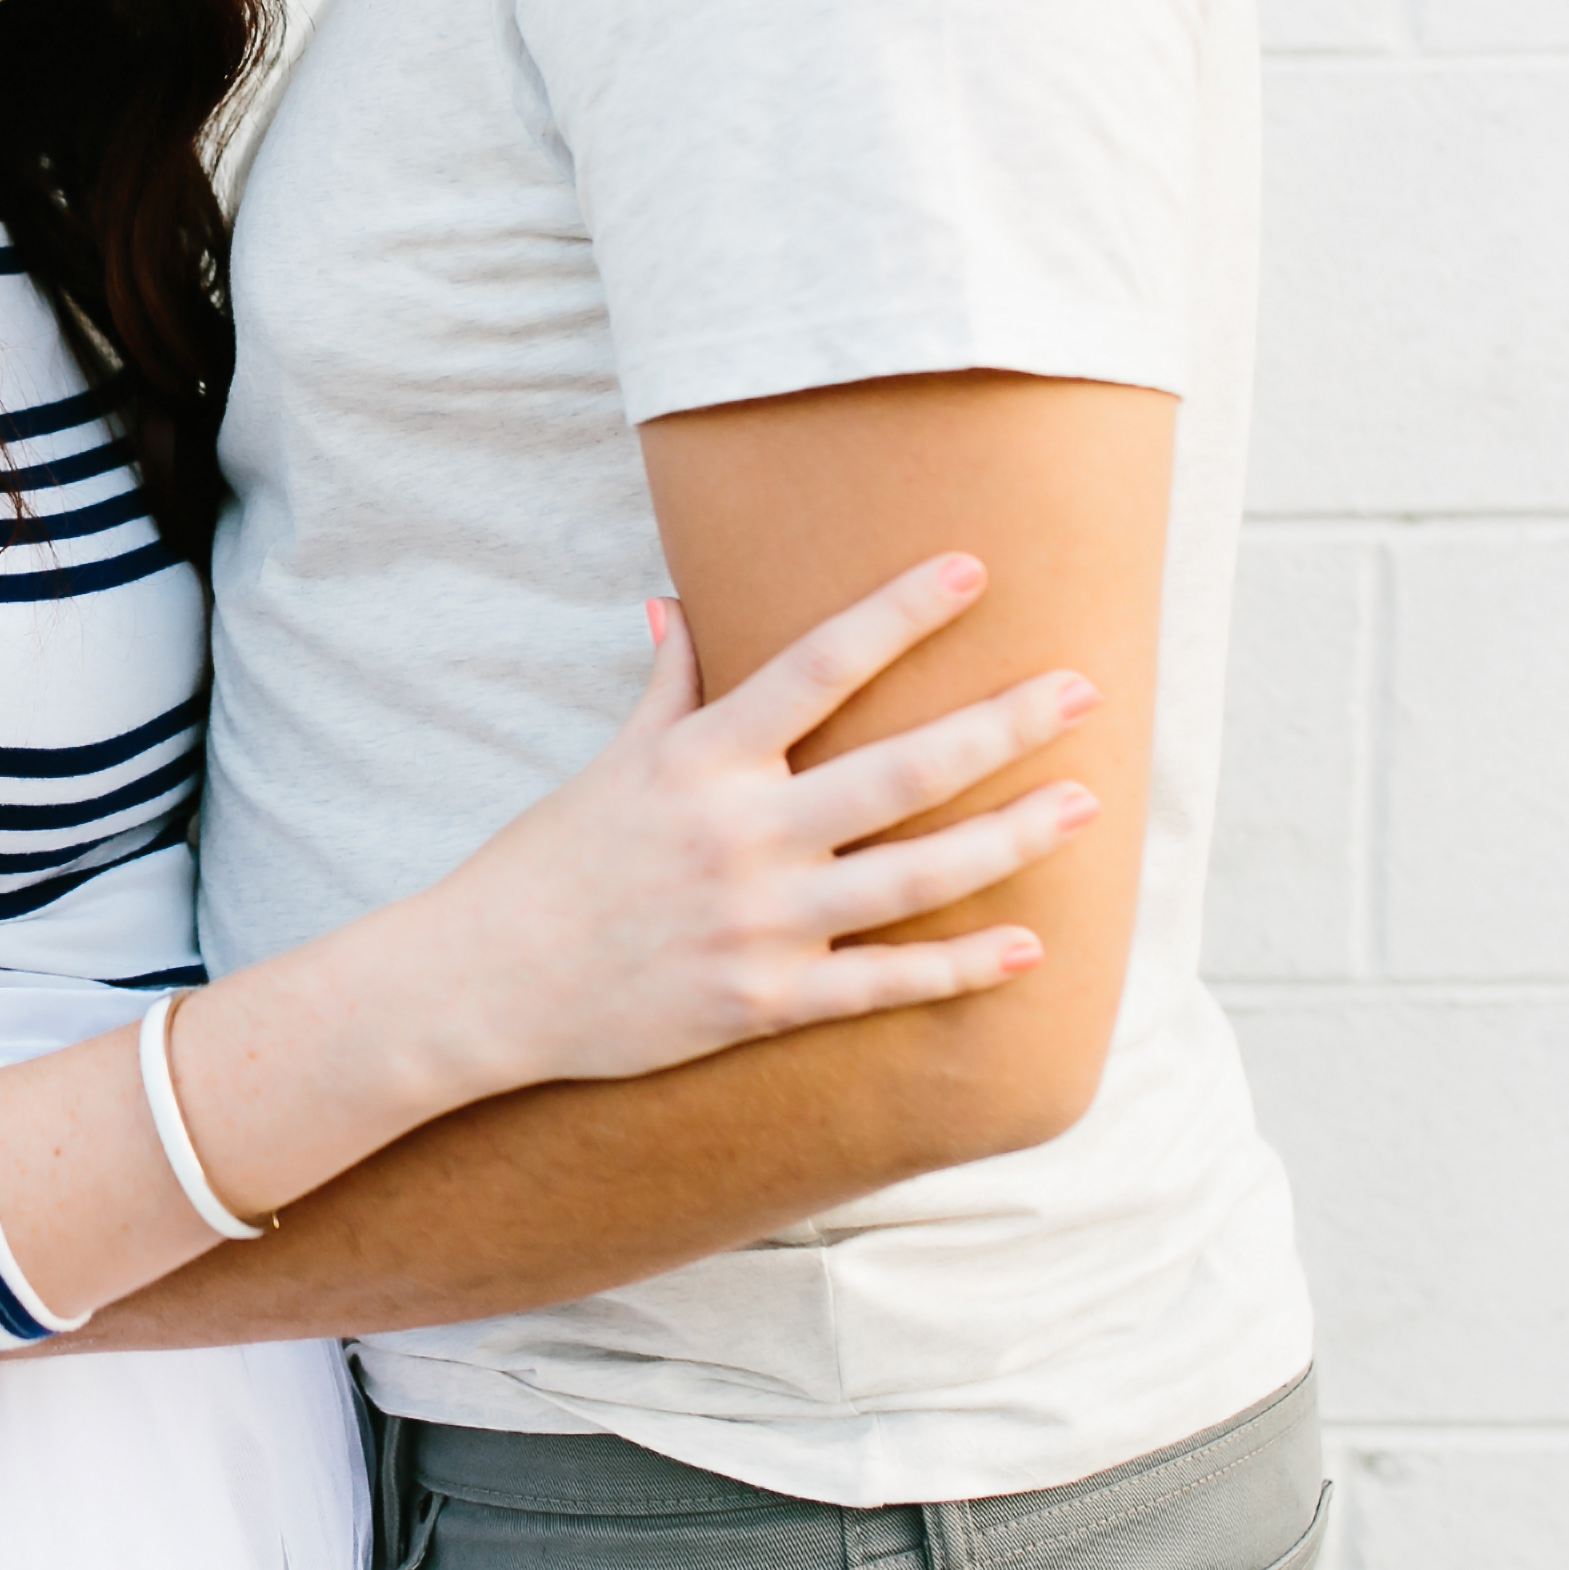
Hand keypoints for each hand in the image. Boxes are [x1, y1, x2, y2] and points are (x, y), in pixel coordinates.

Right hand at [418, 552, 1101, 1095]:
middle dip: (1002, 724)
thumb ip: (666, 686)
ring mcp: (759, 921)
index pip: (818, 664)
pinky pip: (884, 981)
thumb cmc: (548, 861)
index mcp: (703, 759)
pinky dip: (960, 966)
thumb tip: (675, 604)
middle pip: (901, 768)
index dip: (899, 612)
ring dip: (1011, 837)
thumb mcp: (609, 761)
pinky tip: (1029, 947)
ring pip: (916, 875)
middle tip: (1083, 688)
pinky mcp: (765, 1001)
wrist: (483, 981)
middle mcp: (741, 833)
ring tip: (1085, 803)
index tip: (973, 568)